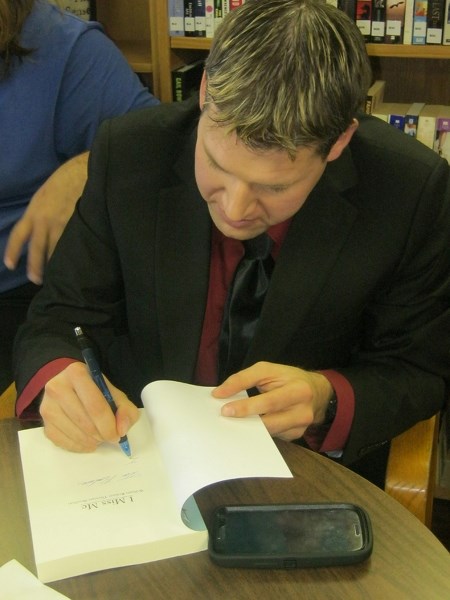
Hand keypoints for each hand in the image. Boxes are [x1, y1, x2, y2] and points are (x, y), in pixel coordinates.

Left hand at [3, 152, 88, 284]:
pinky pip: (72, 246)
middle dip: (35, 267)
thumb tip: (39, 227)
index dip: (13, 252)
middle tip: (36, 280)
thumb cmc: (64, 180)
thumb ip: (40, 212)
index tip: (10, 265)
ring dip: (55, 264)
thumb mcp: (44, 195)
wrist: (81, 172)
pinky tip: (75, 262)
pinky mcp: (77, 226)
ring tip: (59, 274)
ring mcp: (61, 225)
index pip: (18, 235)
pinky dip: (72, 255)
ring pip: (55, 250)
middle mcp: (44, 220)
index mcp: (33, 211)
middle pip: (36, 249)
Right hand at [39, 361, 138, 452]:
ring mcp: (47, 406)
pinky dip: (78, 446)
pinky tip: (87, 442)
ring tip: (99, 437)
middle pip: (84, 421)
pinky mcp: (43, 423)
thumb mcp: (113, 393)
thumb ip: (125, 409)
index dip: (108, 425)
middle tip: (110, 437)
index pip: (95, 405)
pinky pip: (62, 442)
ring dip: (91, 441)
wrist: (69, 386)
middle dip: (101, 434)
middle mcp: (57, 387)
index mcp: (76, 373)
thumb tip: (122, 429)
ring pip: (73, 433)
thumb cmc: (94, 390)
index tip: (118, 435)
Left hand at [212, 362, 332, 440]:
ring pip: (269, 433)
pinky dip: (257, 432)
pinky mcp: (295, 436)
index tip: (225, 409)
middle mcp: (303, 412)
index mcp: (299, 391)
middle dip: (245, 421)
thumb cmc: (288, 378)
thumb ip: (243, 379)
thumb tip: (220, 393)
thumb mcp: (268, 370)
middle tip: (224, 418)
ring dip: (249, 429)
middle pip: (269, 422)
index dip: (247, 407)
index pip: (269, 402)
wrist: (317, 391)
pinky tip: (247, 426)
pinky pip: (272, 436)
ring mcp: (300, 428)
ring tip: (232, 422)